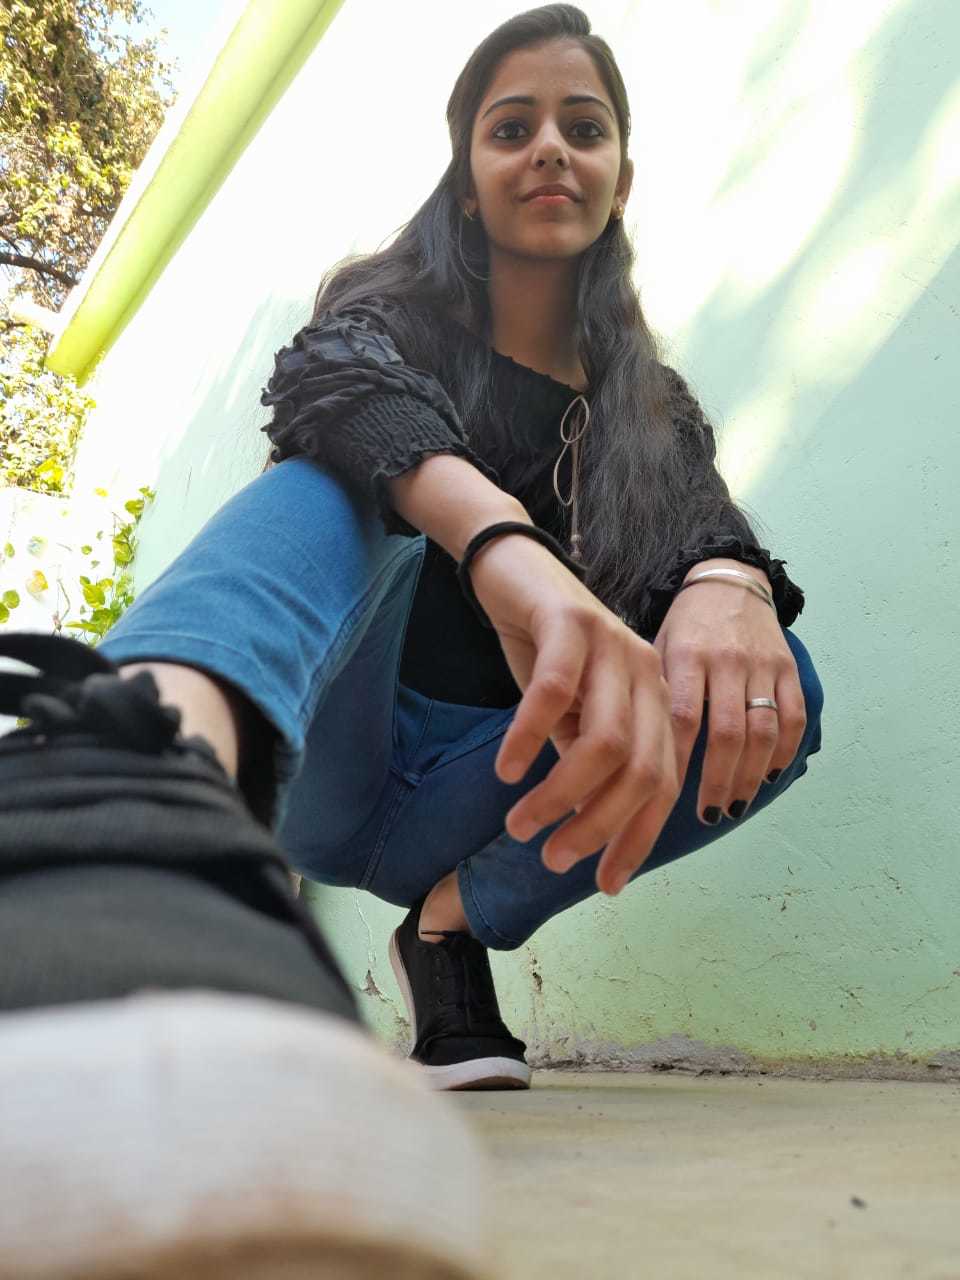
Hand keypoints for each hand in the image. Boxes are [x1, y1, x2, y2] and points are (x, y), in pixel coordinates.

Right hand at [468, 535, 679, 894]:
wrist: (513, 569)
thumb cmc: (543, 648)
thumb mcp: (570, 714)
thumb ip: (584, 760)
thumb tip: (582, 826)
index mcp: (656, 699)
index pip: (663, 783)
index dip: (637, 837)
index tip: (605, 883)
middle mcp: (646, 673)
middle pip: (642, 769)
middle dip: (599, 825)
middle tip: (552, 856)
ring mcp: (612, 645)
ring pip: (605, 740)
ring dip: (561, 793)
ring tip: (521, 823)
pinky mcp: (571, 622)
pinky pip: (555, 693)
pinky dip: (529, 738)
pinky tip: (506, 770)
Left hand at [653, 559, 805, 820]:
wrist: (727, 579)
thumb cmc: (681, 626)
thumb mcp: (654, 647)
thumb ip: (648, 694)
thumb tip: (623, 755)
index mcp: (685, 654)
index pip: (682, 717)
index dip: (676, 761)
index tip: (665, 797)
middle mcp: (726, 660)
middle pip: (726, 733)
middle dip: (717, 781)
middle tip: (707, 816)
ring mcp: (762, 664)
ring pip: (762, 731)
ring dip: (749, 776)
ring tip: (733, 807)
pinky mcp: (790, 667)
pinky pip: (793, 718)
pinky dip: (782, 753)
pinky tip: (767, 777)